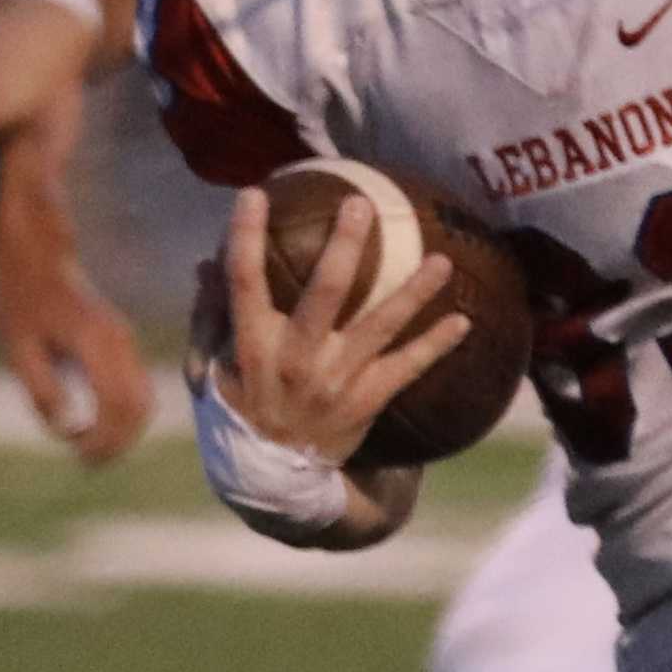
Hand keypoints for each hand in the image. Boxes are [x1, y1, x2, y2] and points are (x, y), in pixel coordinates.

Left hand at [0, 229, 148, 464]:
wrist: (39, 259)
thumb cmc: (21, 301)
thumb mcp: (18, 347)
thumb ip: (41, 389)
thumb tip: (64, 428)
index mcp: (95, 342)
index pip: (115, 402)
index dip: (103, 436)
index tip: (79, 456)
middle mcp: (120, 343)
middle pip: (137, 406)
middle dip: (118, 441)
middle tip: (88, 463)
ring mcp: (127, 343)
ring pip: (144, 400)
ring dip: (125, 431)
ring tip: (95, 451)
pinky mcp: (125, 346)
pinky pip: (138, 389)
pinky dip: (126, 416)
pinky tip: (101, 427)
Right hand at [198, 185, 462, 463]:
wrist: (274, 476)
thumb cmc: (241, 409)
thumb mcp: (211, 368)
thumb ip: (209, 316)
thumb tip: (207, 262)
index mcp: (252, 345)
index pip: (244, 282)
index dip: (245, 237)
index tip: (256, 194)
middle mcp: (297, 359)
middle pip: (325, 292)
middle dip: (345, 246)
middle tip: (362, 206)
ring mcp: (335, 379)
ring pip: (380, 326)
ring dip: (414, 292)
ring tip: (443, 261)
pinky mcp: (366, 400)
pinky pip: (408, 367)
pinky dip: (437, 345)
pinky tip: (464, 320)